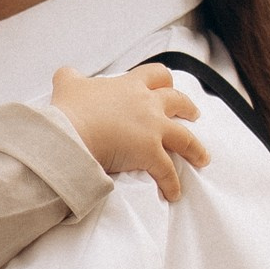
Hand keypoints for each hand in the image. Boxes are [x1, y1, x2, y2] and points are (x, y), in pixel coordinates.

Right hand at [51, 62, 209, 203]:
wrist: (71, 133)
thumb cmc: (70, 109)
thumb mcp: (67, 84)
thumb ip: (70, 77)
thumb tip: (67, 75)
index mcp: (129, 86)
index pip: (154, 75)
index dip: (162, 80)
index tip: (166, 84)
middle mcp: (147, 104)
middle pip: (177, 101)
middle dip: (187, 107)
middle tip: (193, 114)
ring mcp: (153, 129)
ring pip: (185, 138)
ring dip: (196, 149)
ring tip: (202, 157)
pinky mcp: (151, 154)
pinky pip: (168, 172)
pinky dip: (172, 184)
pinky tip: (174, 193)